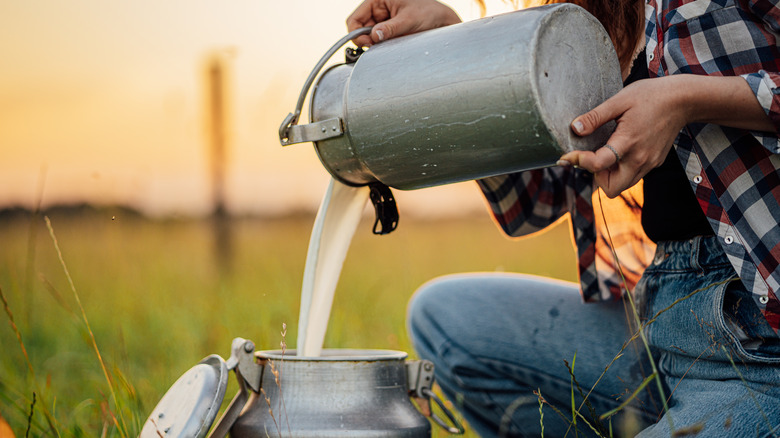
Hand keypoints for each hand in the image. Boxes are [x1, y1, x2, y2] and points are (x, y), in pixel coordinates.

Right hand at [346, 0, 460, 46]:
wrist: (442, 21)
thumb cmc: (428, 12)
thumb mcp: (408, 20)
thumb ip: (390, 28)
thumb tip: (374, 37)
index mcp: (378, 0)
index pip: (355, 18)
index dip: (356, 32)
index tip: (365, 43)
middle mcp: (378, 10)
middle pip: (360, 30)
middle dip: (366, 40)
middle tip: (376, 48)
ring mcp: (382, 22)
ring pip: (368, 37)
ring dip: (374, 44)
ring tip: (387, 46)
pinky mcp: (388, 32)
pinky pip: (378, 42)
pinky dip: (380, 47)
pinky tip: (389, 47)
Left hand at [560, 74, 773, 197]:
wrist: (683, 100)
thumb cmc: (650, 96)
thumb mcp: (619, 101)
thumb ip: (595, 117)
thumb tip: (574, 128)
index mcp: (628, 142)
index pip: (598, 165)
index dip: (579, 162)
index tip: (568, 155)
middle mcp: (640, 159)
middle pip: (612, 188)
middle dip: (597, 177)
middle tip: (593, 157)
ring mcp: (649, 163)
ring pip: (623, 185)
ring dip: (609, 175)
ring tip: (606, 152)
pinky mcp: (654, 162)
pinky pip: (633, 176)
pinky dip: (621, 170)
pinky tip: (620, 151)